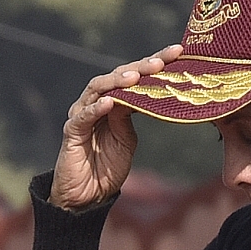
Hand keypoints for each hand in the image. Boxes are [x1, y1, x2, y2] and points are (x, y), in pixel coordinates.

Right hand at [51, 45, 182, 210]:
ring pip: (99, 88)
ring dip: (117, 81)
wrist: (86, 196)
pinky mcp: (72, 132)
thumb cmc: (106, 167)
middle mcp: (96, 102)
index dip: (154, 63)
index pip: (134, 76)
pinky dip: (96, 108)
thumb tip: (147, 94)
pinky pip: (84, 116)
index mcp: (114, 102)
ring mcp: (82, 115)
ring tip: (136, 77)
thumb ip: (133, 115)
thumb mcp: (126, 138)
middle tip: (161, 62)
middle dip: (140, 67)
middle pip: (118, 76)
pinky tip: (109, 102)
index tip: (178, 53)